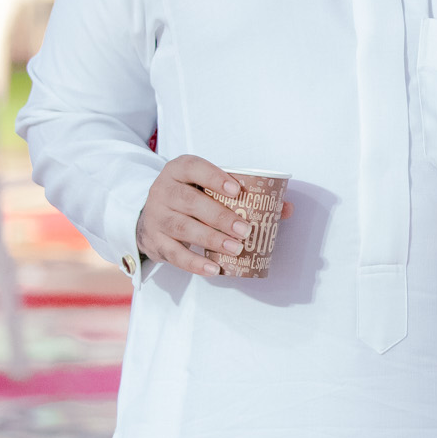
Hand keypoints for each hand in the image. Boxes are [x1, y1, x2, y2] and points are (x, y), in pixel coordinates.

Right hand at [135, 154, 288, 275]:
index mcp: (179, 171)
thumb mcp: (208, 189)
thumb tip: (286, 208)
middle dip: (220, 216)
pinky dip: (194, 263)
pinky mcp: (154, 241)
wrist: (150, 217)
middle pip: (190, 201)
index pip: (194, 168)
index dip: (215, 178)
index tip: (237, 190)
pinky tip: (214, 269)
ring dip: (212, 240)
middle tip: (245, 230)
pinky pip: (174, 254)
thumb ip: (244, 195)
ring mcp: (156, 216)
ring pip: (182, 227)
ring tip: (236, 249)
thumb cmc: (191, 199)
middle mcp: (163, 190)